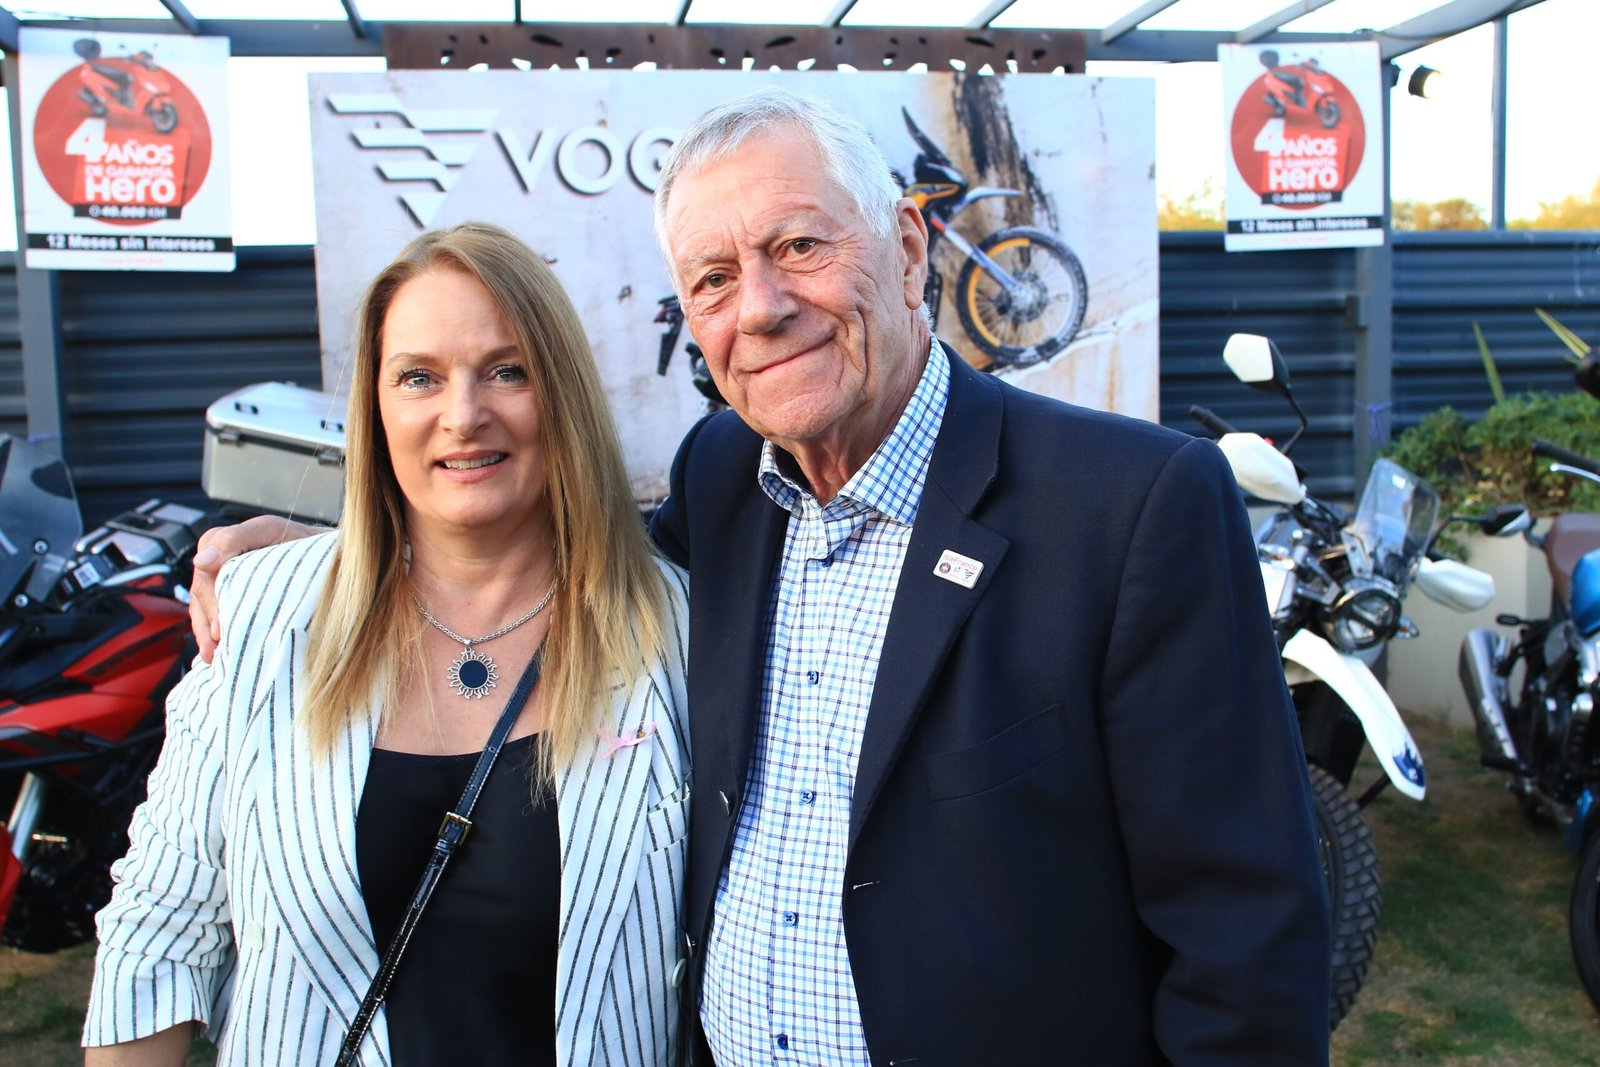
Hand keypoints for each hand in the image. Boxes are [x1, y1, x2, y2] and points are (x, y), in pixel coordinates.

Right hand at [189, 516, 320, 662]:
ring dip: (207, 636)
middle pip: (202, 598)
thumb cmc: (298, 540)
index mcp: (220, 543)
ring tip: (212, 657)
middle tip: (217, 649)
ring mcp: (224, 584)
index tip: (219, 629)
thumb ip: (234, 540)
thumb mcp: (269, 531)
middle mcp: (217, 564)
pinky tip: (217, 656)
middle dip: (208, 625)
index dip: (211, 604)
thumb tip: (201, 561)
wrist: (325, 554)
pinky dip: (215, 638)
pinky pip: (216, 620)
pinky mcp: (235, 600)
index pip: (205, 576)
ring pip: (205, 612)